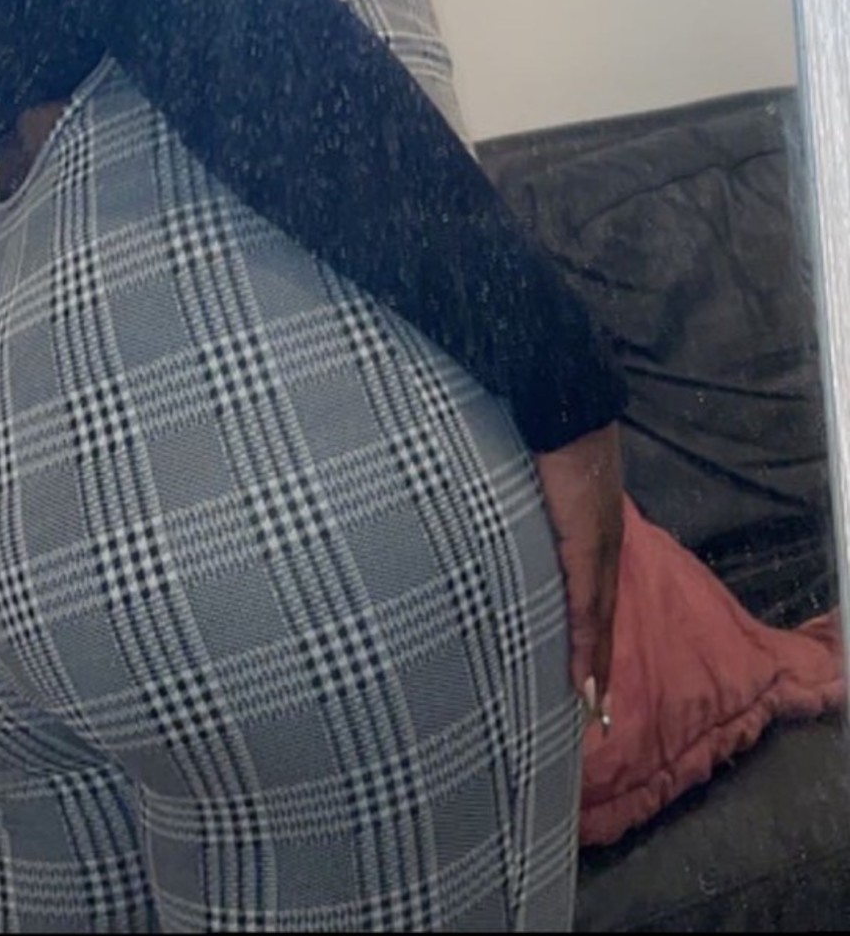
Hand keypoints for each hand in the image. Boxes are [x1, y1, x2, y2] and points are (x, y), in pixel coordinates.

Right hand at [534, 423, 623, 721]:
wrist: (565, 400)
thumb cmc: (545, 426)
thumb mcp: (542, 470)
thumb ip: (533, 496)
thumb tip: (509, 506)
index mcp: (593, 523)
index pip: (595, 587)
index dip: (593, 629)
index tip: (591, 668)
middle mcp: (603, 540)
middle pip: (603, 614)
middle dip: (599, 662)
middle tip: (596, 711)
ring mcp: (597, 545)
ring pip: (598, 619)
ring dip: (595, 665)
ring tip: (592, 708)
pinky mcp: (586, 545)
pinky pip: (586, 606)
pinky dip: (586, 645)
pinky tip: (584, 680)